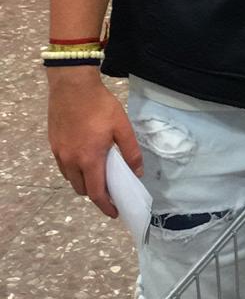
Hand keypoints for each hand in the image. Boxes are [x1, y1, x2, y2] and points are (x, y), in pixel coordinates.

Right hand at [48, 67, 143, 217]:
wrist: (72, 85)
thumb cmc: (100, 105)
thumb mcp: (122, 127)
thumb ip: (131, 152)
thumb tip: (137, 172)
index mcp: (89, 159)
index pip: (96, 193)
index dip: (105, 206)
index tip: (114, 212)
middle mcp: (71, 161)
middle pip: (81, 189)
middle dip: (95, 195)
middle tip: (108, 191)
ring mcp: (59, 153)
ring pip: (70, 178)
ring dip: (83, 182)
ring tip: (96, 175)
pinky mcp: (53, 144)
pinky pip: (63, 166)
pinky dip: (73, 170)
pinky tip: (83, 160)